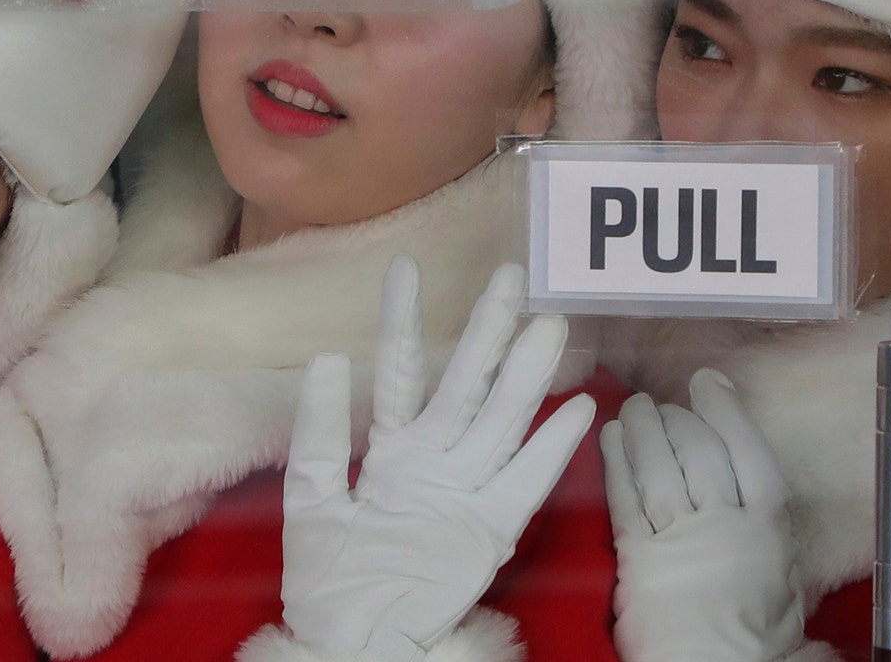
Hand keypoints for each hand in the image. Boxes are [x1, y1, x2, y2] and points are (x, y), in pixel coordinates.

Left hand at [281, 257, 595, 661]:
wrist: (355, 642)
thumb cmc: (328, 580)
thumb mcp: (312, 499)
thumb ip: (321, 431)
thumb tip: (327, 355)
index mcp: (389, 450)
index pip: (399, 371)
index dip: (402, 319)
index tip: (405, 265)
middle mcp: (434, 461)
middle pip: (464, 384)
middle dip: (487, 331)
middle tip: (511, 274)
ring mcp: (466, 492)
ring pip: (500, 420)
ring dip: (525, 375)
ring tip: (550, 324)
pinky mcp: (489, 531)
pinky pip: (526, 481)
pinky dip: (552, 446)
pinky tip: (578, 408)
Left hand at [602, 369, 804, 661]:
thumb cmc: (752, 643)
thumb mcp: (786, 593)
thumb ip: (772, 545)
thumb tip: (764, 511)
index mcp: (767, 532)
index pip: (749, 455)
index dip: (728, 412)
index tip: (709, 382)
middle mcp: (723, 526)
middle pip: (700, 453)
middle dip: (679, 419)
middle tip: (663, 403)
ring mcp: (678, 539)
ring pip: (660, 468)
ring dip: (644, 430)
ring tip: (634, 407)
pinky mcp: (638, 557)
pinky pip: (625, 498)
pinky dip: (617, 462)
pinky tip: (610, 436)